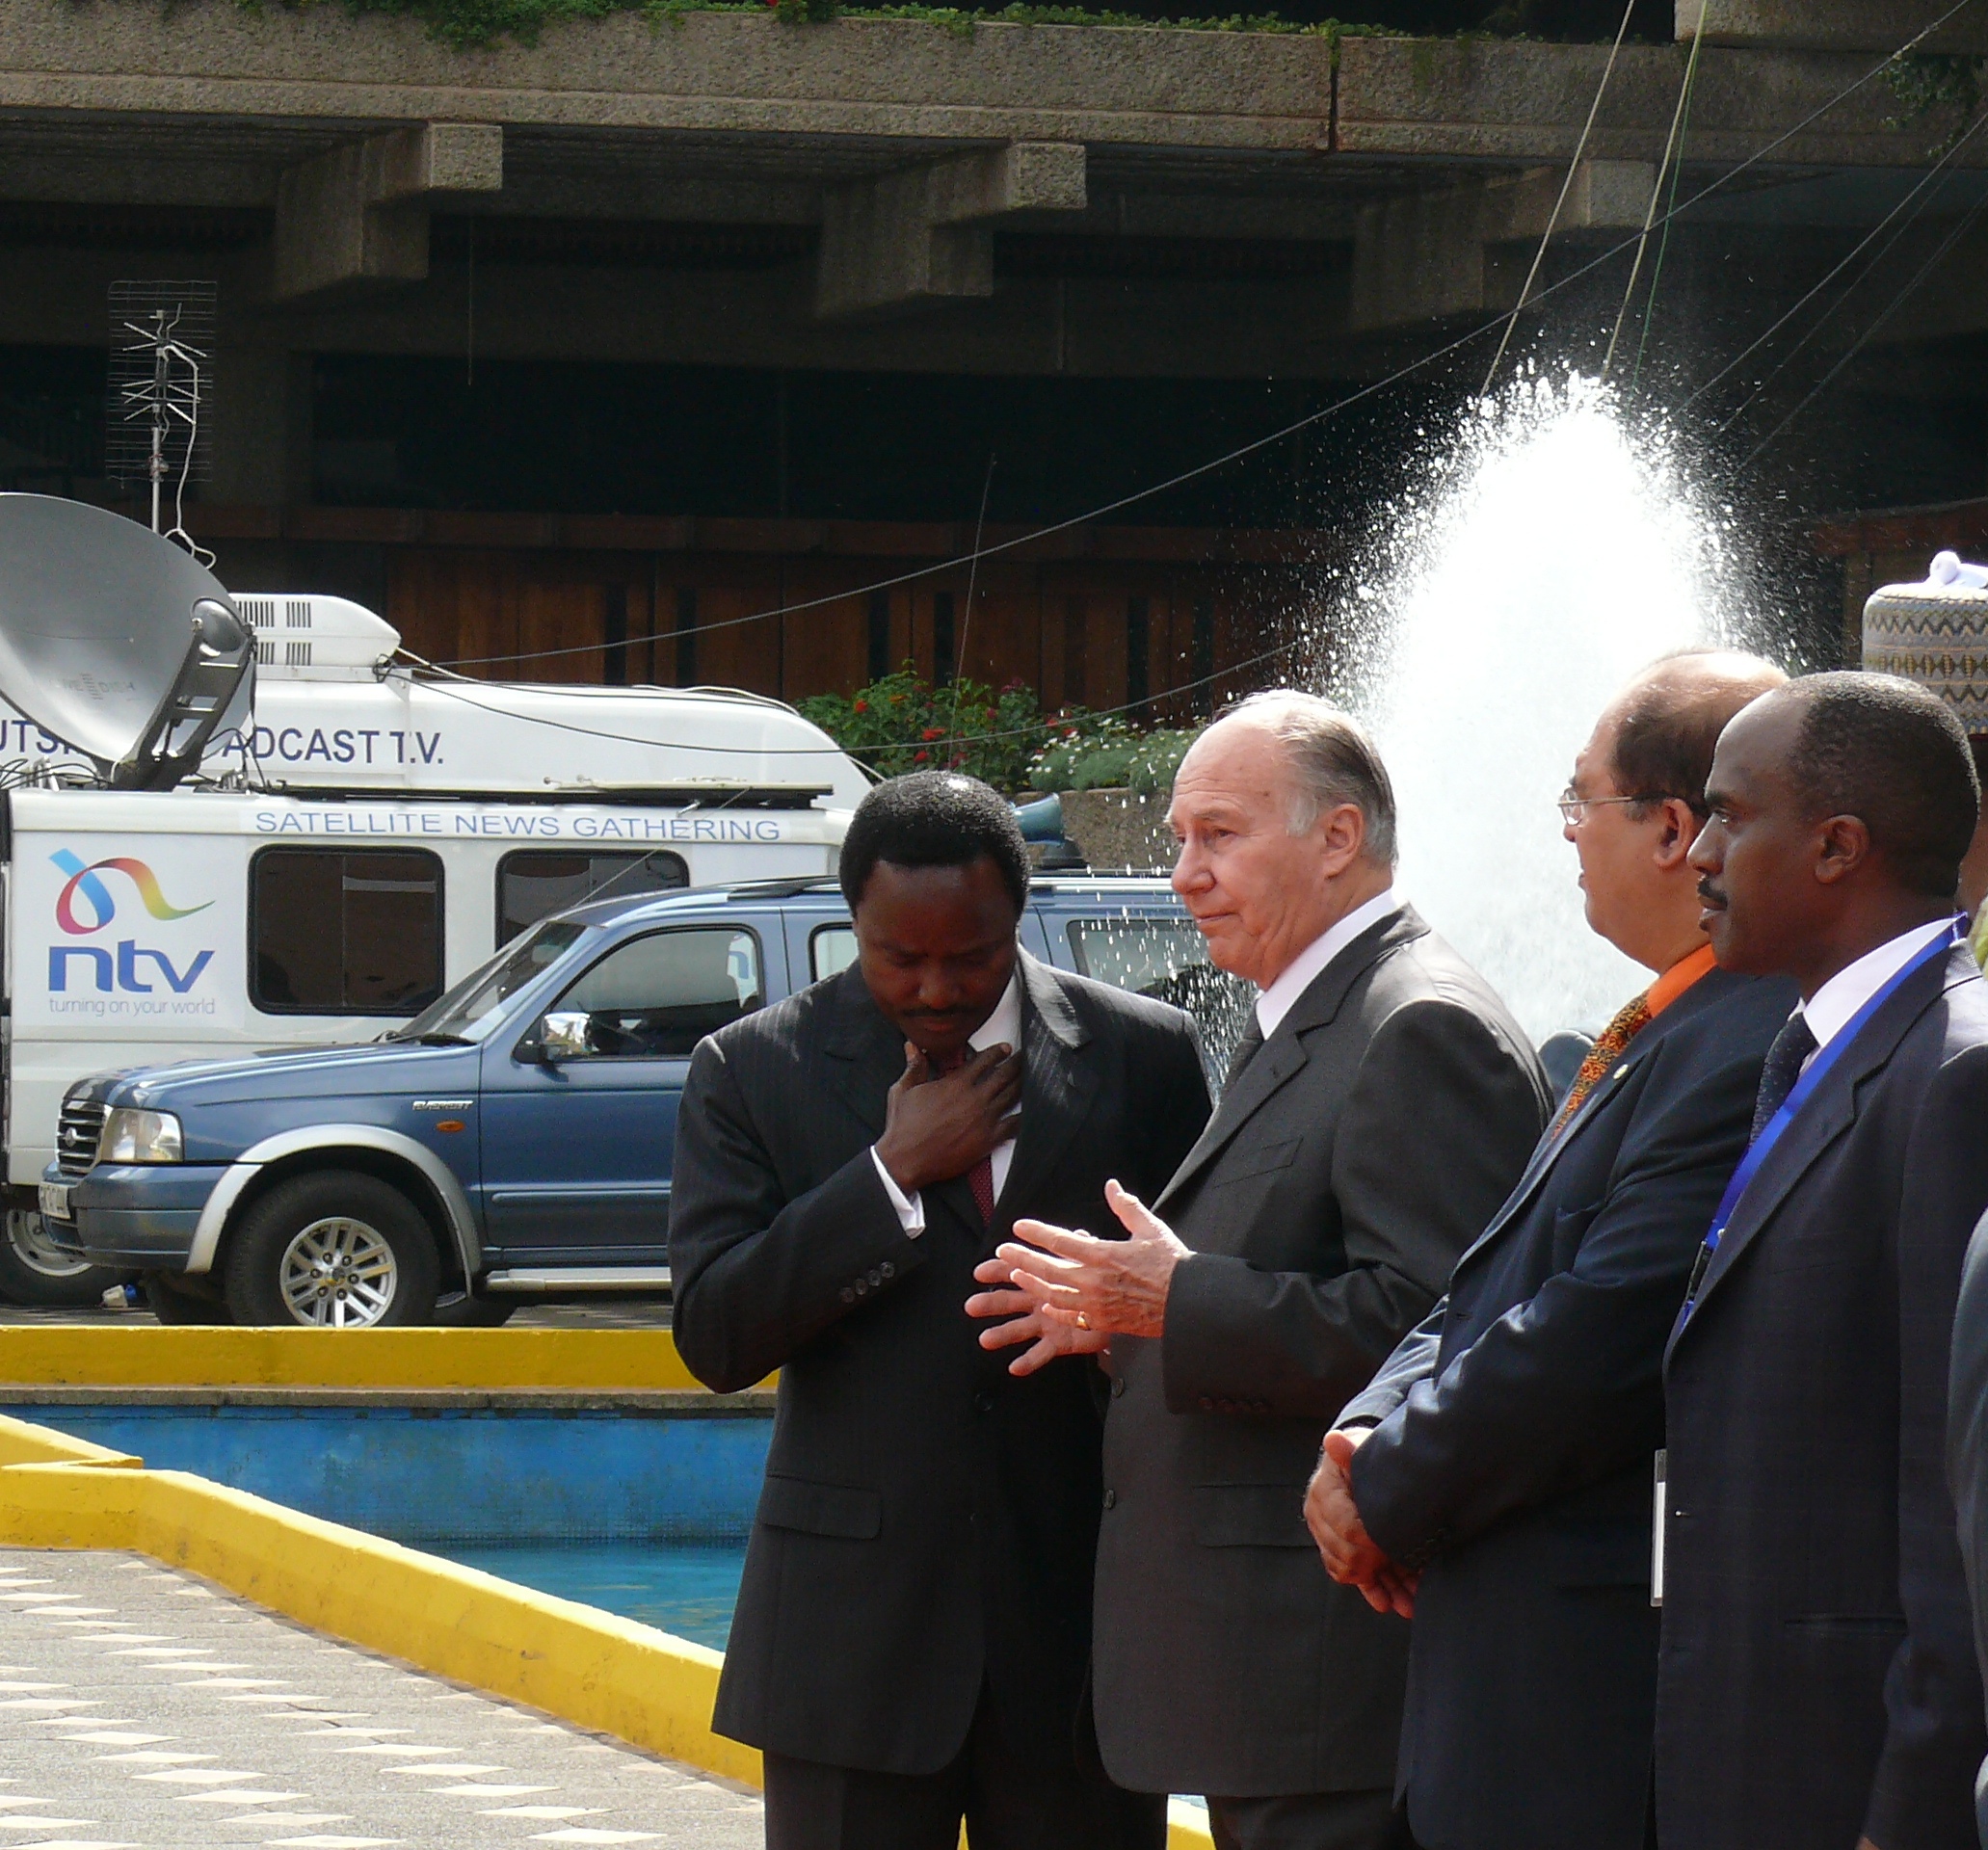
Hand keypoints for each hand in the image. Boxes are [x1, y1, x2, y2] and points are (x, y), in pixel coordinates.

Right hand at [875, 1040, 1021, 1194]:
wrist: (905, 1159)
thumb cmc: (902, 1126)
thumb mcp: (903, 1091)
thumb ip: (914, 1067)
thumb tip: (912, 1046)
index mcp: (955, 1083)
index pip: (984, 1060)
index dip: (998, 1051)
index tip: (1006, 1048)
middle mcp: (974, 1097)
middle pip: (1004, 1074)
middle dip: (1017, 1064)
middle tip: (1026, 1059)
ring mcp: (984, 1118)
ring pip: (1012, 1095)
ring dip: (1023, 1083)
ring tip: (1032, 1077)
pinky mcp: (988, 1139)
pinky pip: (1015, 1124)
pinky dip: (1025, 1116)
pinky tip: (1033, 1111)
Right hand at [966, 1254, 1111, 1374]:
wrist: (1114, 1307)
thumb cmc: (1096, 1282)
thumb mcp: (1087, 1259)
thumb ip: (1080, 1249)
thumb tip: (1079, 1234)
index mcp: (1041, 1279)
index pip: (1013, 1271)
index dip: (997, 1271)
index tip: (980, 1272)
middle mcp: (1038, 1301)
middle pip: (1008, 1301)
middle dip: (990, 1303)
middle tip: (972, 1306)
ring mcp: (1046, 1323)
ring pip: (1019, 1329)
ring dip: (1002, 1334)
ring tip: (986, 1339)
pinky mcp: (1058, 1343)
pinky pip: (1041, 1353)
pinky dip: (1028, 1361)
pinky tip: (1016, 1367)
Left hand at [993, 1180, 1189, 1341]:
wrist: (1187, 1303)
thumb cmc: (1171, 1264)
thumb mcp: (1150, 1228)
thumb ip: (1126, 1206)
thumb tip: (1111, 1186)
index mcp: (1104, 1253)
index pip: (1060, 1240)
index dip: (1036, 1232)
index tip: (1019, 1226)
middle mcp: (1094, 1280)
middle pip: (1048, 1268)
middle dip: (1021, 1259)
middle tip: (1002, 1251)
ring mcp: (1096, 1304)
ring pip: (1053, 1294)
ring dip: (1032, 1283)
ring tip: (1016, 1275)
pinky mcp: (1102, 1321)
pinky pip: (1070, 1316)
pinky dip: (1054, 1309)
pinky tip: (1044, 1304)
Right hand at [1306, 1429, 1416, 1618]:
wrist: (1356, 1462)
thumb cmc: (1361, 1454)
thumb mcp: (1358, 1448)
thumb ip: (1348, 1451)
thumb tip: (1334, 1439)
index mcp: (1325, 1494)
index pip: (1346, 1526)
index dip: (1370, 1540)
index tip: (1397, 1546)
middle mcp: (1322, 1519)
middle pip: (1347, 1555)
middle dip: (1378, 1571)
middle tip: (1412, 1579)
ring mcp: (1332, 1538)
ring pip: (1353, 1572)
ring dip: (1383, 1589)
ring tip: (1409, 1604)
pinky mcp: (1343, 1550)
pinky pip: (1354, 1577)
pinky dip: (1373, 1590)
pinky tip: (1391, 1602)